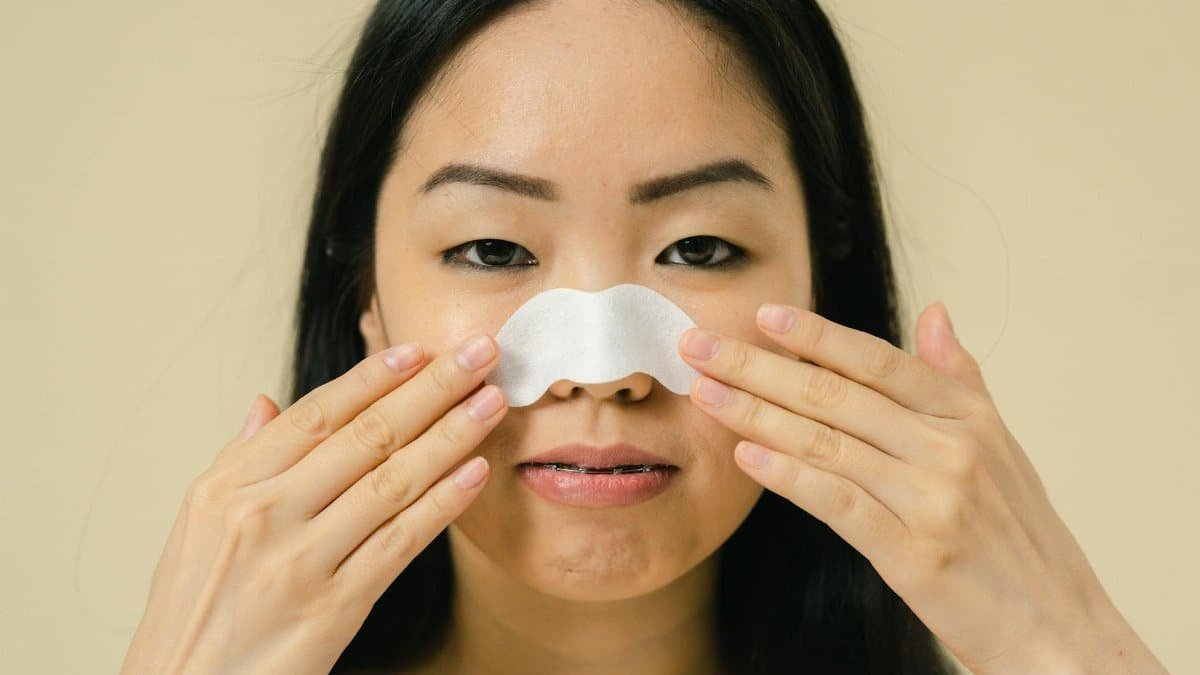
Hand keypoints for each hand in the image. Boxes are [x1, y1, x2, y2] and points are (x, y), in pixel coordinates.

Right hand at [120, 333, 507, 674]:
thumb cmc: (194, 608)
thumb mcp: (196, 526)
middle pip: (365, 436)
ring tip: (491, 402)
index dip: (374, 376)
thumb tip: (267, 403)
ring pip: (392, 481)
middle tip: (479, 354)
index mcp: (228, 485)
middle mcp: (263, 514)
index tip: (419, 348)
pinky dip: (442, 504)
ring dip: (451, 435)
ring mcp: (300, 561)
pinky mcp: (333, 607)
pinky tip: (476, 472)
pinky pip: (400, 543)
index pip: (316, 414)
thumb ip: (238, 459)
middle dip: (431, 388)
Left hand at [678, 301, 1169, 674]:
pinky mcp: (914, 553)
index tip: (761, 314)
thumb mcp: (1001, 446)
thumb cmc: (1018, 537)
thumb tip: (936, 312)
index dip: (816, 334)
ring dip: (756, 413)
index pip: (877, 360)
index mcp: (968, 416)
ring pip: (826, 442)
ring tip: (705, 392)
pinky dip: (789, 477)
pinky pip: (838, 503)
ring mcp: (932, 499)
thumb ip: (959, 378)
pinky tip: (747, 455)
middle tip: (699, 346)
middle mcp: (950, 448)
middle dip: (758, 366)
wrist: (1058, 627)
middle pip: (836, 395)